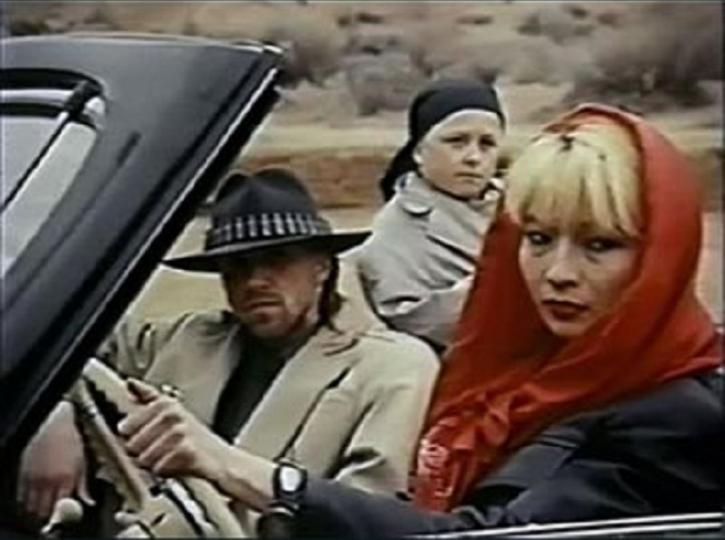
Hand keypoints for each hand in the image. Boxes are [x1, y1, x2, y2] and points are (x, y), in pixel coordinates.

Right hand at [17, 401, 93, 520]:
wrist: (51, 422)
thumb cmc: (70, 439)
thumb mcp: (82, 461)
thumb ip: (83, 485)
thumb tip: (89, 502)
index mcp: (66, 478)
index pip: (61, 508)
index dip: (61, 515)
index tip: (62, 517)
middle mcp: (48, 481)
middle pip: (43, 510)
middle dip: (47, 515)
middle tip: (52, 513)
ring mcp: (33, 478)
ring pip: (29, 505)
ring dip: (36, 508)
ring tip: (43, 504)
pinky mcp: (22, 473)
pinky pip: (21, 495)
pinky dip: (26, 499)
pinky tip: (34, 495)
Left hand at [118, 379, 229, 482]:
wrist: (225, 461)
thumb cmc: (196, 439)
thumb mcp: (173, 412)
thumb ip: (148, 397)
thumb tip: (130, 383)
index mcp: (165, 404)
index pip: (125, 428)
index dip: (134, 439)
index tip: (150, 439)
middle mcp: (172, 414)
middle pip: (132, 445)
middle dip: (144, 453)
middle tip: (164, 451)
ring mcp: (180, 432)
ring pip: (144, 458)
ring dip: (156, 464)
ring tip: (172, 459)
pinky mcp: (187, 452)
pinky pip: (159, 469)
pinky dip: (167, 473)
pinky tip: (180, 467)